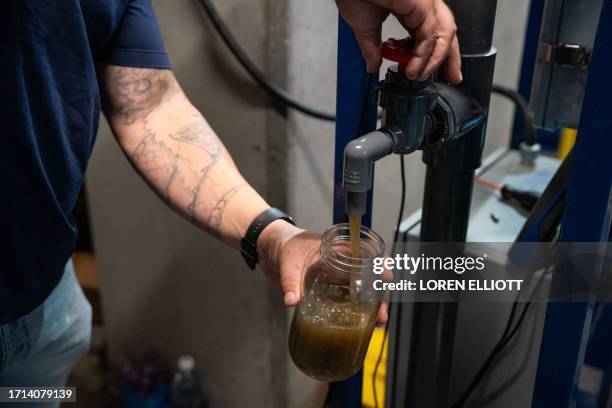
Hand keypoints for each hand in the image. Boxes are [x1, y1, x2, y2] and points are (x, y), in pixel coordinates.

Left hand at [257, 220, 388, 324]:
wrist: (269, 247)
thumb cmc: (283, 244)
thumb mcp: (288, 261)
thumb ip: (290, 281)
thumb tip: (292, 301)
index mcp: (337, 249)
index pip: (366, 255)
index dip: (380, 267)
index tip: (387, 280)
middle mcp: (340, 263)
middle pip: (368, 278)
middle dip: (379, 295)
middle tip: (382, 314)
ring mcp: (335, 277)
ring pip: (360, 291)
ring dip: (370, 306)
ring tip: (376, 323)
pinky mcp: (326, 289)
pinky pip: (345, 299)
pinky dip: (354, 310)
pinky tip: (360, 324)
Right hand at [336, 0, 461, 82]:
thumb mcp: (365, 28)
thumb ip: (372, 49)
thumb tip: (373, 65)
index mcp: (411, 7)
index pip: (433, 33)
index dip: (435, 53)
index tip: (429, 69)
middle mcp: (422, 4)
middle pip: (447, 33)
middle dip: (450, 57)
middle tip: (452, 77)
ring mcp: (424, 3)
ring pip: (444, 35)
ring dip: (435, 60)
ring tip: (419, 76)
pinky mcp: (422, 4)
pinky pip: (429, 36)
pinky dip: (422, 56)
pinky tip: (412, 68)